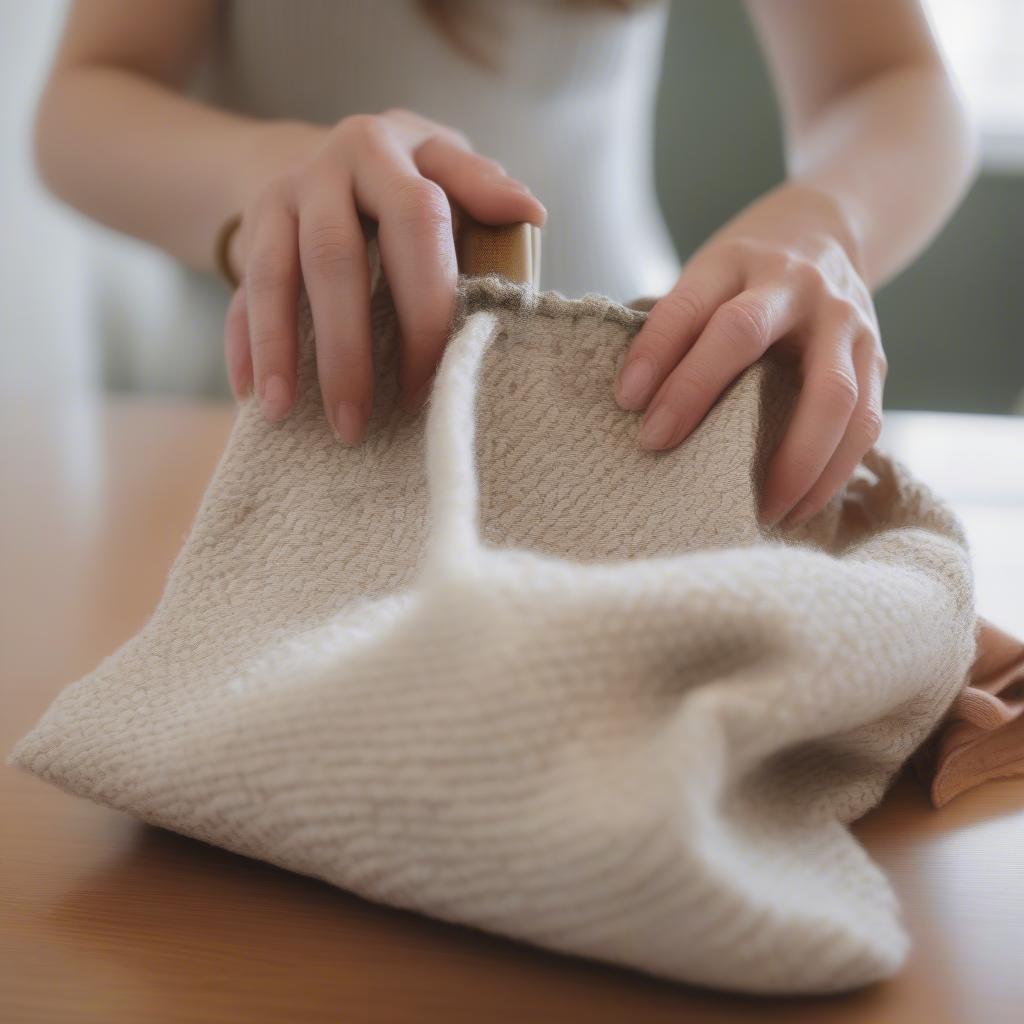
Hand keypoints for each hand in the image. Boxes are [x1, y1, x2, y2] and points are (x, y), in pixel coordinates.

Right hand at [223, 109, 545, 441]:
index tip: (436, 371)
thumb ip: (484, 193)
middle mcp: (330, 167)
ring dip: (278, 350)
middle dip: (345, 348)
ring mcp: (281, 197)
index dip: (426, 301)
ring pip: (272, 275)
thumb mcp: (449, 171)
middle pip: (334, 258)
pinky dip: (243, 345)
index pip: (416, 221)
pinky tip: (252, 395)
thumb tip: (529, 213)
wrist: (331, 157)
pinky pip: (239, 291)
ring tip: (282, 412)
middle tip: (356, 422)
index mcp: (395, 149)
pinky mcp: (250, 229)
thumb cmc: (412, 184)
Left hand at [615, 183, 885, 527]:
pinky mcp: (877, 359)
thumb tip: (633, 403)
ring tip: (757, 511)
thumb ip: (675, 328)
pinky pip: (865, 424)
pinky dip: (833, 473)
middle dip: (696, 393)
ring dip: (793, 462)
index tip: (625, 400)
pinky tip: (798, 507)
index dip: (654, 352)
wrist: (827, 231)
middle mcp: (795, 285)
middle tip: (658, 448)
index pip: (688, 304)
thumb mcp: (705, 278)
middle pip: (746, 334)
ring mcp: (846, 322)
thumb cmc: (746, 273)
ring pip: (831, 395)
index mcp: (738, 260)